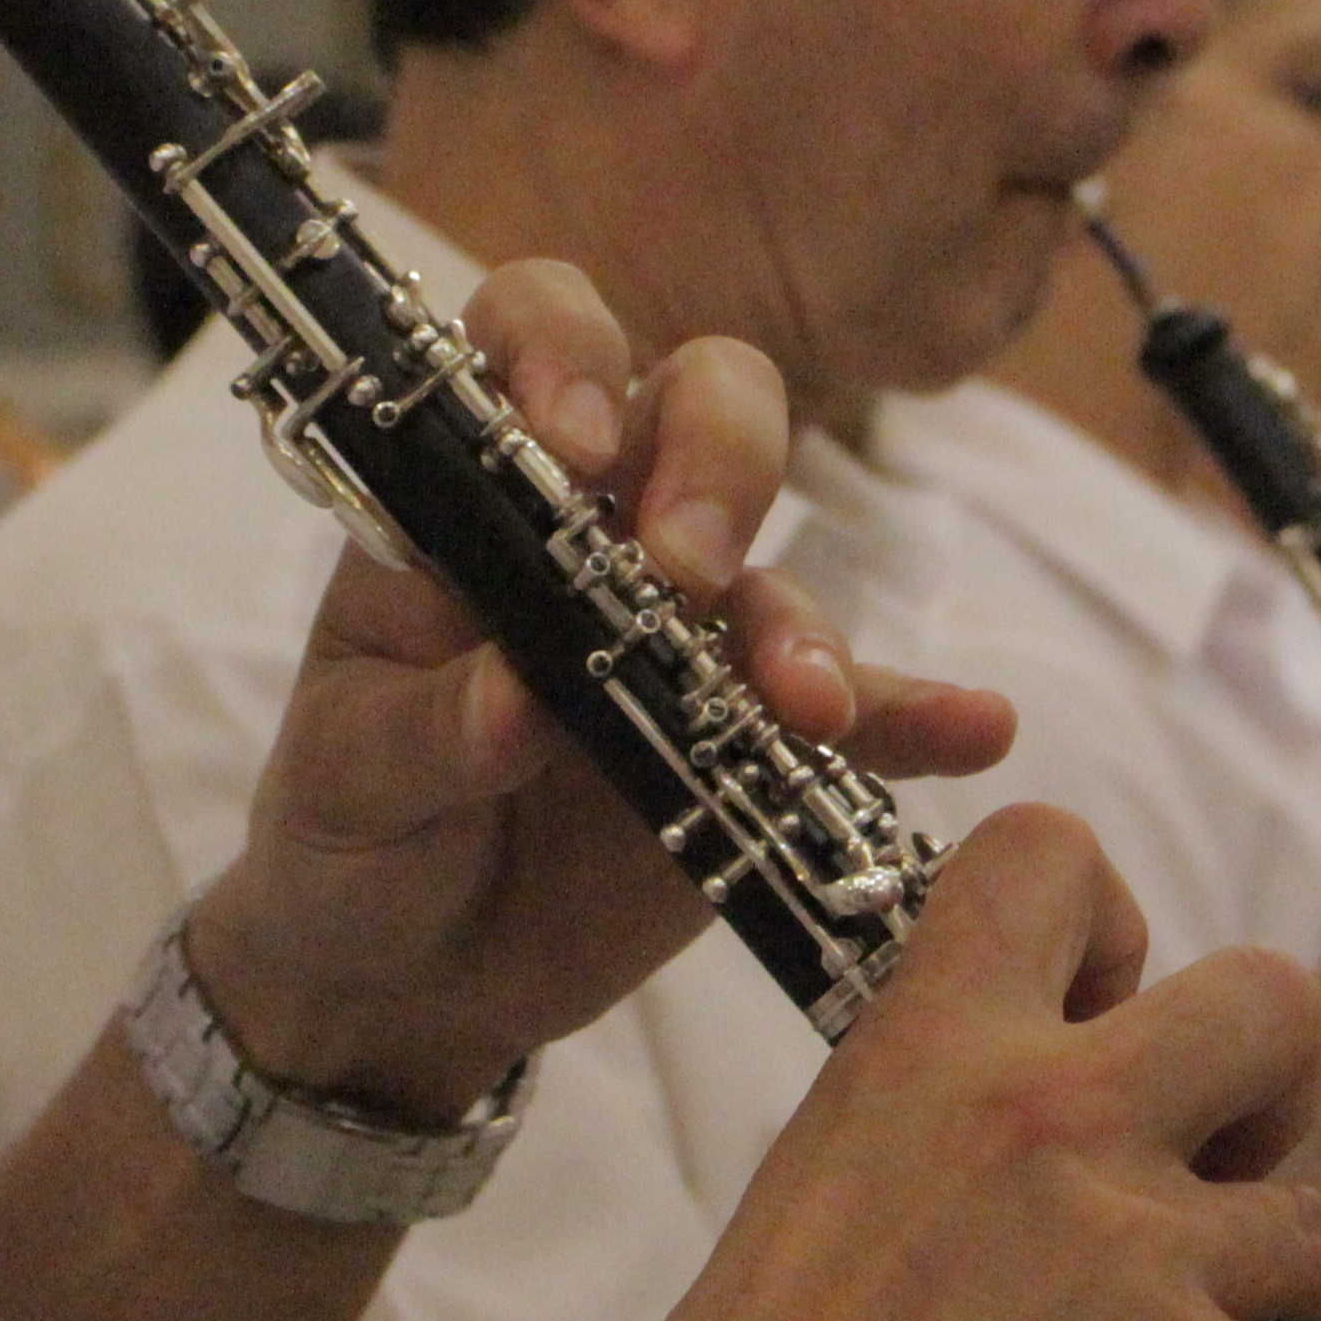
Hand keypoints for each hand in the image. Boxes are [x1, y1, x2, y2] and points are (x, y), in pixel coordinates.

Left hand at [183, 261, 1018, 1116]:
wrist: (410, 981)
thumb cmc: (352, 837)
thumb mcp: (346, 783)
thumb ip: (419, 735)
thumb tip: (514, 697)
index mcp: (475, 494)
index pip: (533, 338)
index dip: (565, 354)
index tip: (572, 444)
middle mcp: (600, 527)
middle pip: (700, 402)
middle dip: (716, 458)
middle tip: (688, 566)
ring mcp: (689, 629)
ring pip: (778, 558)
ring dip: (802, 623)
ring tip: (808, 709)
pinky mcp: (758, 736)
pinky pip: (858, 707)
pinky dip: (918, 714)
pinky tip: (974, 729)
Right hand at [559, 807, 1320, 1320]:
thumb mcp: (827, 1170)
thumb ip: (948, 1107)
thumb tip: (1048, 1107)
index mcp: (933, 1040)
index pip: (1061, 854)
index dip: (1116, 923)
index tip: (1104, 1013)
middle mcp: (1047, 1113)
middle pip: (1271, 1001)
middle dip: (1275, 1088)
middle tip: (1223, 1173)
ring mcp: (1130, 1254)